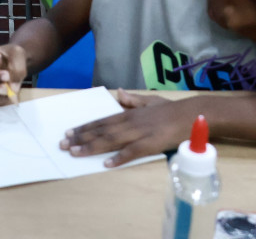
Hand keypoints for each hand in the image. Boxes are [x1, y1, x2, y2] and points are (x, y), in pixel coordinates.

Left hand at [60, 90, 194, 166]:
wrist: (191, 114)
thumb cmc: (170, 110)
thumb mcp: (149, 101)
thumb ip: (133, 100)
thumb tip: (118, 92)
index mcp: (129, 114)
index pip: (102, 121)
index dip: (84, 127)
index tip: (69, 132)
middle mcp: (130, 122)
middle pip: (101, 131)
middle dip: (81, 138)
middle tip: (63, 144)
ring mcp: (139, 133)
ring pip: (111, 140)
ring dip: (92, 147)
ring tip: (75, 152)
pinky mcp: (150, 144)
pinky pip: (132, 152)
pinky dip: (119, 158)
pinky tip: (107, 164)